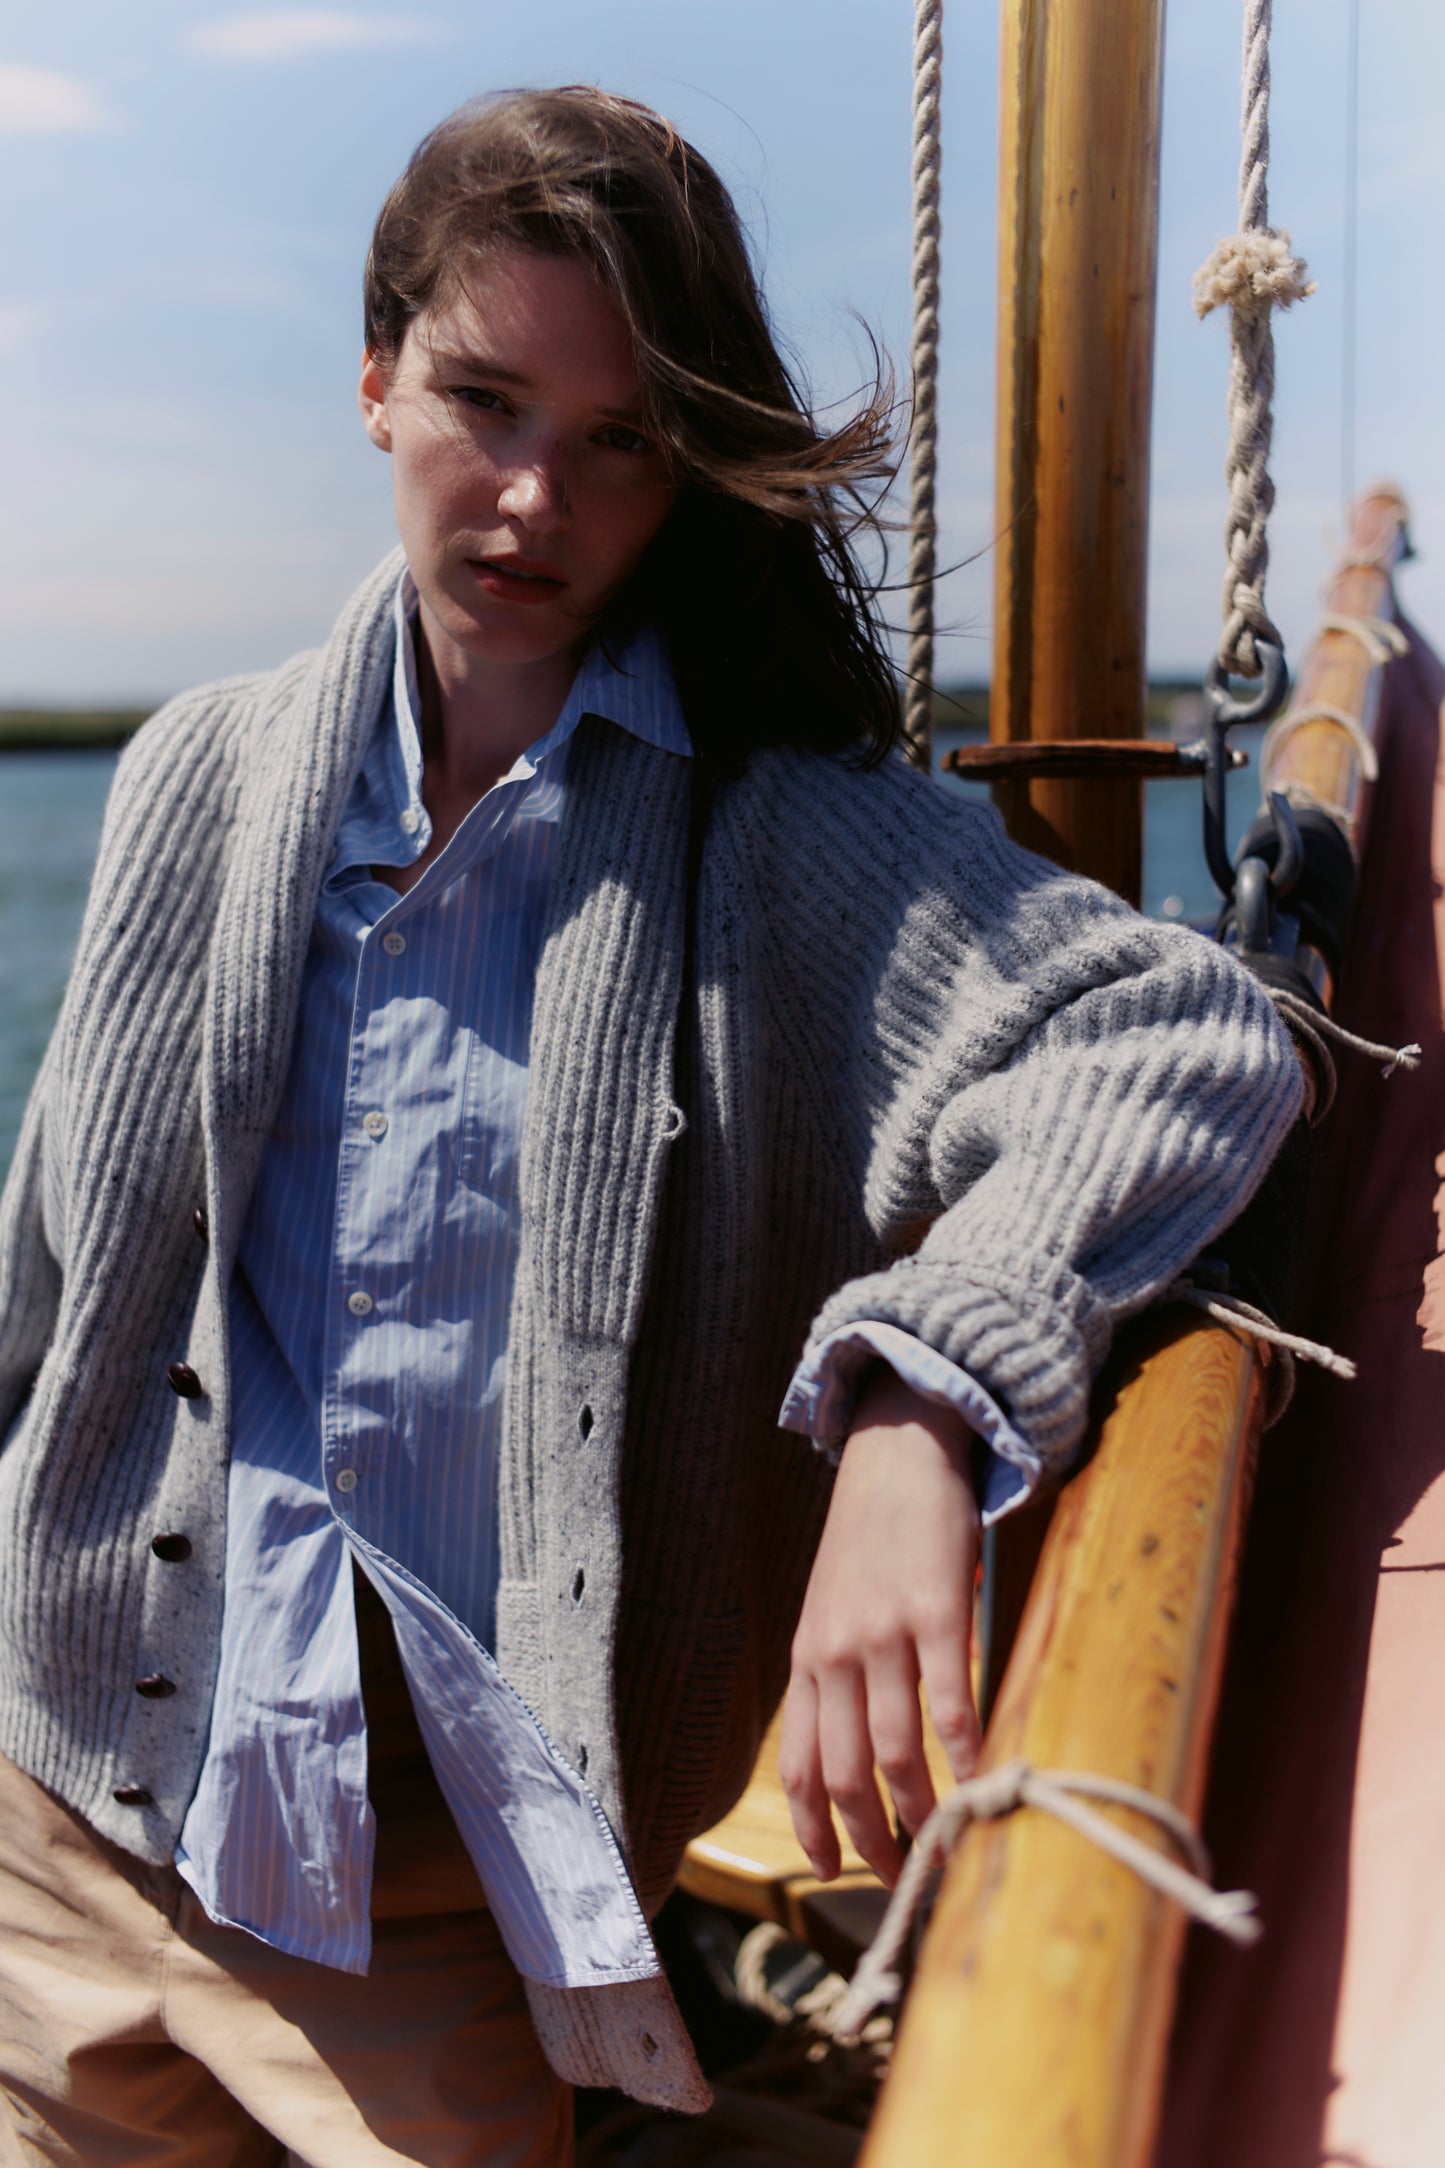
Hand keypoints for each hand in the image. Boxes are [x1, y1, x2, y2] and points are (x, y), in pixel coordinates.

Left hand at [778, 1367, 981, 1886]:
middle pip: (843, 1773)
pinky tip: (983, 1779)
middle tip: (901, 1879)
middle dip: (870, 1839)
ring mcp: (884, 1632)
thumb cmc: (871, 1535)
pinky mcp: (935, 1611)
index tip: (833, 1872)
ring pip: (894, 1749)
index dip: (814, 1826)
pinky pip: (949, 1700)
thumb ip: (839, 1668)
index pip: (797, 1763)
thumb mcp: (833, 1604)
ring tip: (943, 1846)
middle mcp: (836, 1652)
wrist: (896, 1450)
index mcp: (808, 1657)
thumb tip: (861, 1743)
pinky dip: (966, 1751)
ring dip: (920, 1811)